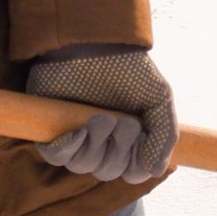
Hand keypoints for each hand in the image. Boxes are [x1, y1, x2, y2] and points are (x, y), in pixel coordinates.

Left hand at [24, 45, 177, 183]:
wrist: (96, 42)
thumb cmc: (128, 69)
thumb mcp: (159, 99)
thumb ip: (165, 135)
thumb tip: (155, 171)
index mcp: (126, 140)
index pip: (131, 173)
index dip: (135, 165)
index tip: (140, 138)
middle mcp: (101, 142)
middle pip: (108, 172)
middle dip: (117, 150)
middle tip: (121, 121)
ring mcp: (75, 136)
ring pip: (84, 166)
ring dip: (95, 146)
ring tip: (99, 117)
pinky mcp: (51, 127)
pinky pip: (56, 156)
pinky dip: (68, 149)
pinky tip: (78, 131)